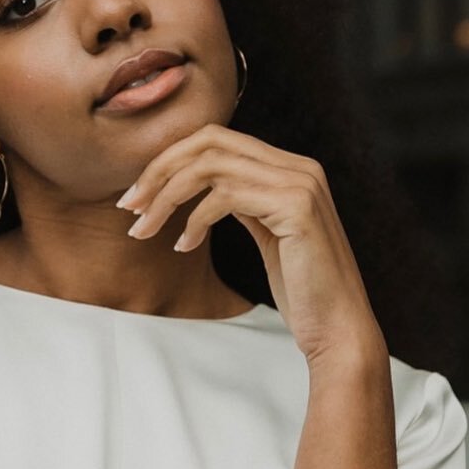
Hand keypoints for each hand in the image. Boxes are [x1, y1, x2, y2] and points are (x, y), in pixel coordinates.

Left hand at [118, 124, 381, 363]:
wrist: (339, 329)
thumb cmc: (302, 290)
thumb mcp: (267, 233)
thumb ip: (245, 200)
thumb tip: (202, 184)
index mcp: (292, 168)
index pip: (218, 139)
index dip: (170, 159)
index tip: (139, 195)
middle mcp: (300, 166)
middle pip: (209, 141)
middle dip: (160, 169)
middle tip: (129, 206)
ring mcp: (301, 184)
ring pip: (210, 166)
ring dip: (166, 197)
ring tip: (142, 230)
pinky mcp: (296, 208)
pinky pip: (223, 197)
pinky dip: (193, 221)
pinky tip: (182, 246)